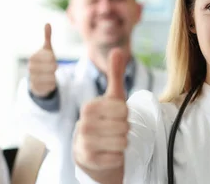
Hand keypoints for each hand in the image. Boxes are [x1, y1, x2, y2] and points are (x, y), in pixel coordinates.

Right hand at [29, 23, 57, 96]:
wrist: (37, 78)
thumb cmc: (44, 61)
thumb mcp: (46, 50)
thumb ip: (47, 37)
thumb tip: (47, 23)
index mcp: (33, 57)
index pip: (50, 57)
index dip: (53, 58)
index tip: (52, 59)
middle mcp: (30, 68)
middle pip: (52, 67)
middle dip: (54, 68)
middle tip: (52, 68)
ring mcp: (33, 78)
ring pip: (52, 77)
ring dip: (54, 76)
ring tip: (49, 74)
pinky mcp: (36, 88)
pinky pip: (51, 86)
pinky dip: (52, 84)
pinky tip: (48, 82)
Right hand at [74, 48, 128, 182]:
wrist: (90, 152)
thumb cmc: (106, 121)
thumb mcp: (112, 98)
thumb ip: (115, 75)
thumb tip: (118, 50)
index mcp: (88, 107)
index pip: (123, 109)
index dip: (125, 114)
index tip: (116, 116)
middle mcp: (83, 124)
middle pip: (124, 126)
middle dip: (124, 129)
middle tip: (114, 130)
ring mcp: (84, 143)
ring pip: (122, 142)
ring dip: (122, 143)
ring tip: (112, 140)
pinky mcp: (89, 160)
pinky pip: (117, 157)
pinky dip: (118, 156)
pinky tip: (108, 153)